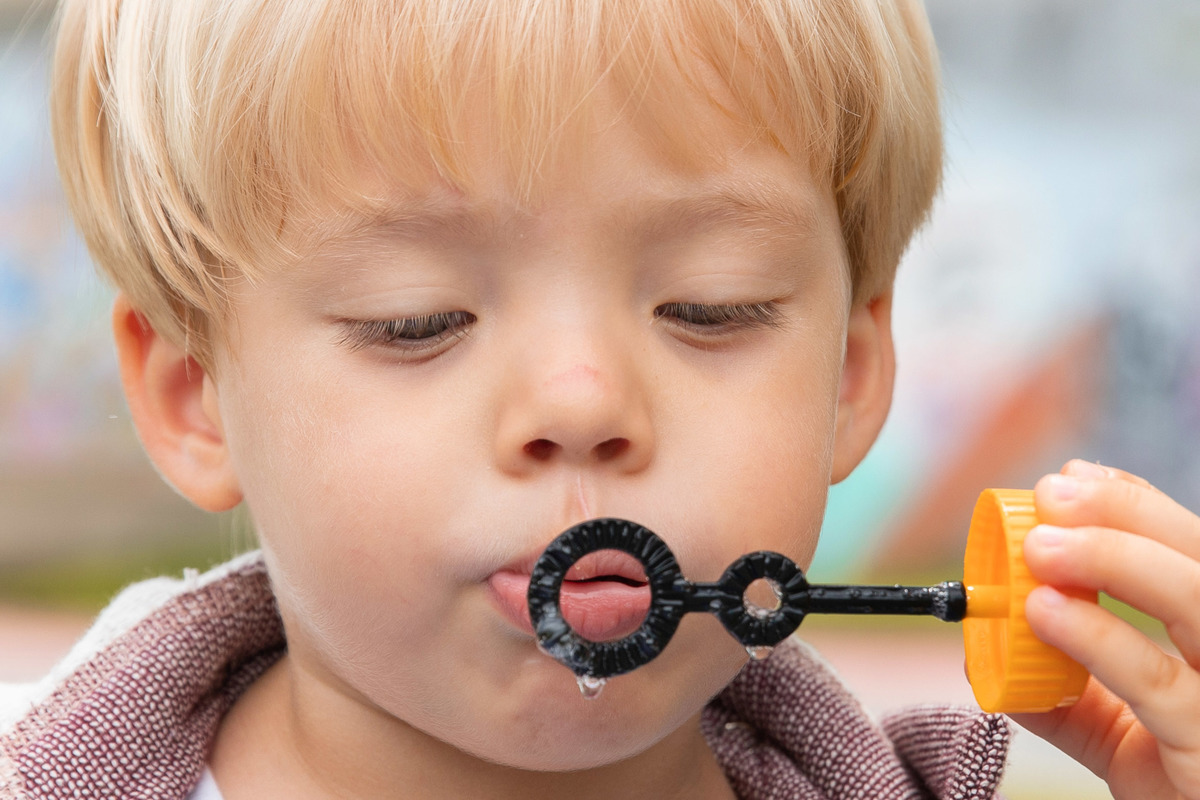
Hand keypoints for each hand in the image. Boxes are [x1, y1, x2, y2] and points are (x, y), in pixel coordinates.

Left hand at [1011, 459, 1199, 798]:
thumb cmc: (1176, 782)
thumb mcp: (1117, 729)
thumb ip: (1062, 687)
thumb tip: (984, 648)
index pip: (1192, 548)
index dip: (1136, 503)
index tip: (1071, 477)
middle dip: (1126, 514)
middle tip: (1052, 496)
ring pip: (1199, 601)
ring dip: (1116, 559)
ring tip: (1042, 549)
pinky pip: (1160, 684)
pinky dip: (1101, 638)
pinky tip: (1047, 613)